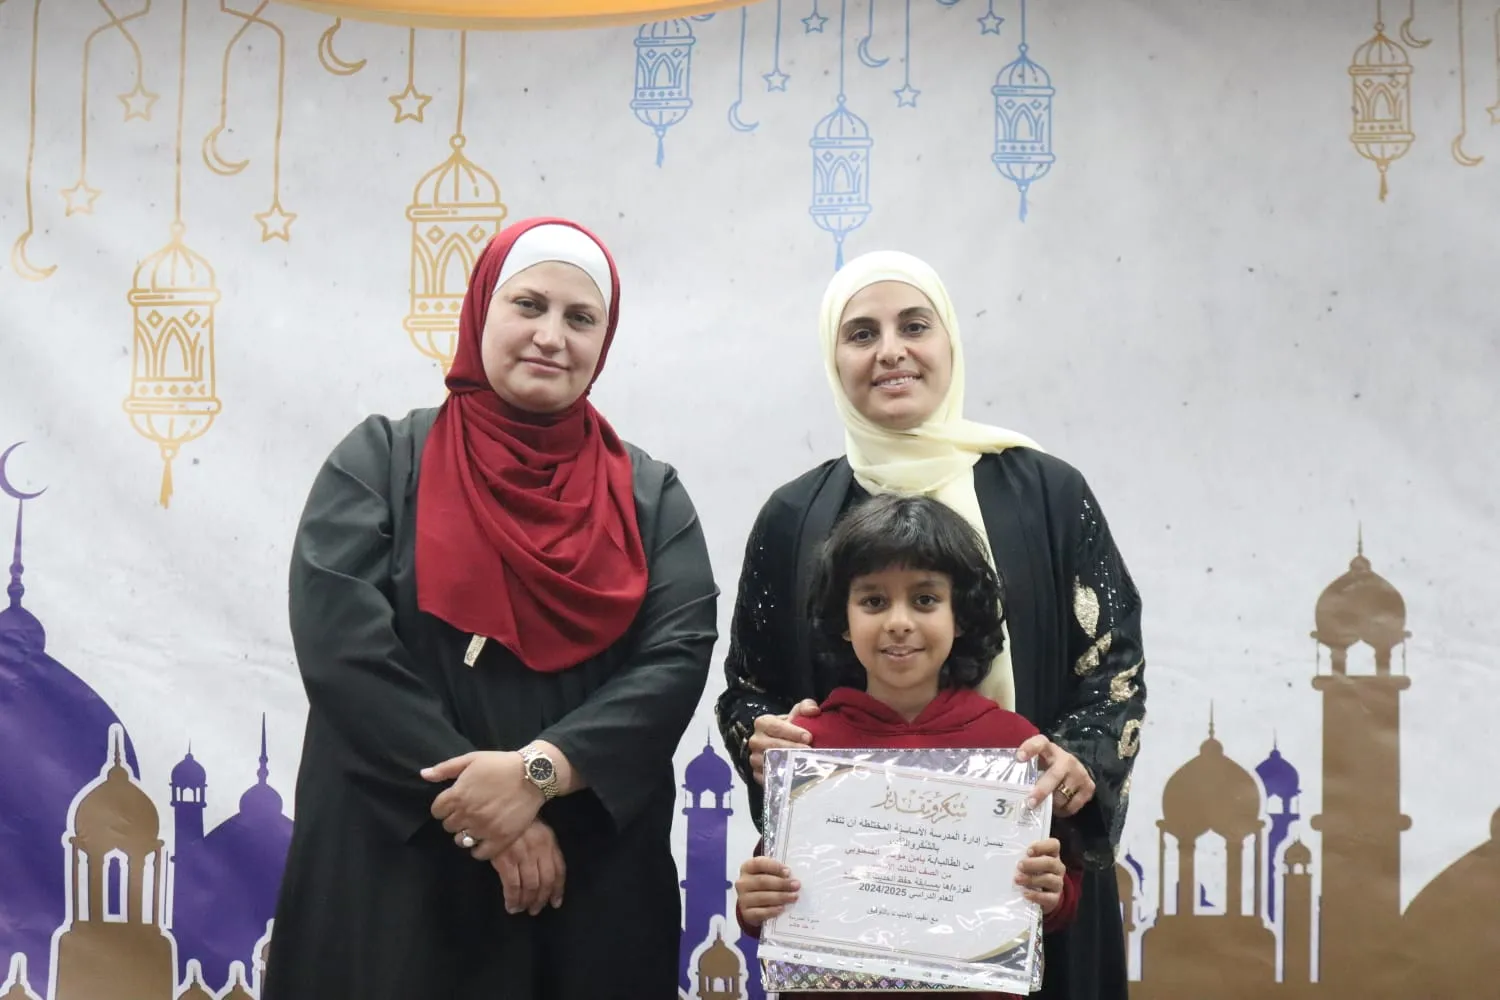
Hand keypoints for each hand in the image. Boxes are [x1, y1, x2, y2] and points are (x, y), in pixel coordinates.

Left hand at [422, 751, 542, 860]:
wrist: (532, 775)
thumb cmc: (500, 764)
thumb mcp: (472, 759)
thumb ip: (445, 768)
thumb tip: (423, 774)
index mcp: (458, 795)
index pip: (437, 811)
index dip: (444, 807)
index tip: (455, 804)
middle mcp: (467, 814)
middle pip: (448, 826)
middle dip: (456, 819)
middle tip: (468, 813)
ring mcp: (483, 828)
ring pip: (461, 840)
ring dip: (466, 834)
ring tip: (476, 826)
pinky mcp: (500, 838)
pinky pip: (479, 853)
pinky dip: (478, 849)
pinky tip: (483, 840)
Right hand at [490, 819, 565, 915]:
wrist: (495, 809)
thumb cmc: (517, 821)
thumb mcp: (537, 830)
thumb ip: (544, 849)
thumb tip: (546, 875)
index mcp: (549, 841)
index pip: (559, 869)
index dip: (558, 889)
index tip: (555, 902)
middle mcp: (539, 849)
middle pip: (545, 881)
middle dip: (541, 899)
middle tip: (536, 910)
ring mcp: (523, 855)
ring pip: (530, 886)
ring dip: (527, 902)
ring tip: (522, 909)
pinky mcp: (505, 860)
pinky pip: (512, 885)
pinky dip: (513, 899)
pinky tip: (511, 906)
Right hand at [735, 855, 799, 925]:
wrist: (753, 904)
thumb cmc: (764, 884)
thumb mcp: (767, 873)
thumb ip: (777, 872)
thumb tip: (793, 877)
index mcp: (747, 867)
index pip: (759, 864)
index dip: (774, 867)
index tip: (788, 872)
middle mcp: (743, 882)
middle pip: (762, 881)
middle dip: (781, 883)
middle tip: (796, 885)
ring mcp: (743, 898)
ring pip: (762, 897)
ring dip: (780, 897)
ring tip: (793, 897)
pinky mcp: (746, 913)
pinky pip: (760, 912)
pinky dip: (772, 910)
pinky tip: (782, 908)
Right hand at [749, 699, 819, 784]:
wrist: (780, 743)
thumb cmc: (790, 728)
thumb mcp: (797, 714)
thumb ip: (806, 707)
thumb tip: (813, 710)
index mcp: (762, 723)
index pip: (775, 727)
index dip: (792, 732)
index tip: (809, 737)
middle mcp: (755, 741)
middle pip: (773, 746)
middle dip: (793, 749)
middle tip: (810, 751)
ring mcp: (755, 759)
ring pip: (770, 763)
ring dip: (789, 764)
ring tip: (806, 764)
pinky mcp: (758, 775)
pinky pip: (769, 778)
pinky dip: (782, 778)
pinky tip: (797, 776)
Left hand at [1015, 735, 1093, 816]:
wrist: (1074, 768)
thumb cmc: (1048, 766)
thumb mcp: (1038, 762)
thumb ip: (1026, 770)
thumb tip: (1005, 791)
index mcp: (1049, 749)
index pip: (1040, 743)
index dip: (1029, 748)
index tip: (1019, 758)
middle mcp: (1066, 759)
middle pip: (1054, 775)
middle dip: (1041, 791)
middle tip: (1030, 803)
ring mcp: (1080, 773)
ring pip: (1062, 794)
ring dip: (1051, 804)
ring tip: (1043, 806)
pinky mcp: (1089, 787)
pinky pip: (1073, 805)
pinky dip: (1063, 810)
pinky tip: (1057, 808)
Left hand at [1015, 838, 1066, 913]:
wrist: (1043, 894)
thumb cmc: (1033, 872)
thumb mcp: (1031, 862)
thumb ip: (1025, 857)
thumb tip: (1011, 856)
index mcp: (1052, 855)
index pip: (1054, 845)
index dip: (1042, 846)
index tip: (1028, 851)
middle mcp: (1058, 868)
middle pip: (1051, 863)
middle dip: (1033, 864)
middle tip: (1019, 866)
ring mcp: (1058, 883)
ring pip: (1049, 879)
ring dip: (1032, 879)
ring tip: (1018, 880)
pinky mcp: (1055, 898)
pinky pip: (1048, 897)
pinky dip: (1036, 895)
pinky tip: (1025, 893)